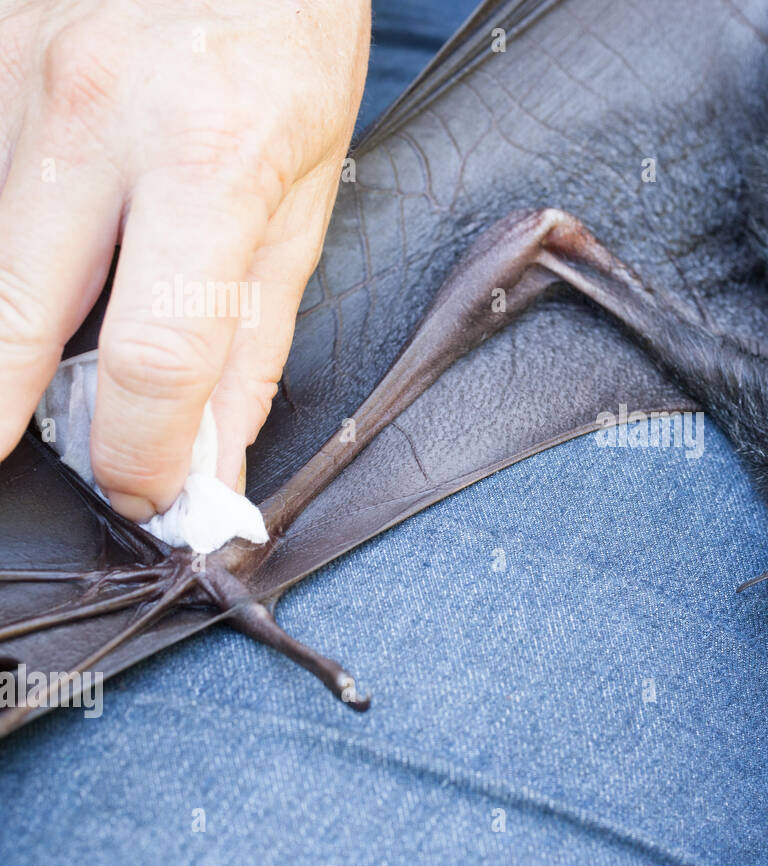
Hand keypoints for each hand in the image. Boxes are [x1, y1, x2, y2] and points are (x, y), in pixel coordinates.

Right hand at [0, 0, 369, 518]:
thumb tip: (217, 446)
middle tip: (23, 460)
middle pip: (6, 322)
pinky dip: (11, 248)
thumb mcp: (309, 187)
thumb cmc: (289, 35)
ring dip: (11, 332)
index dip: (147, 453)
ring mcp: (10, 78)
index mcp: (207, 157)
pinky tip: (44, 266)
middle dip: (2, 422)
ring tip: (47, 364)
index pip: (156, 356)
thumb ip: (257, 327)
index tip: (153, 492)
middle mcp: (89, 115)